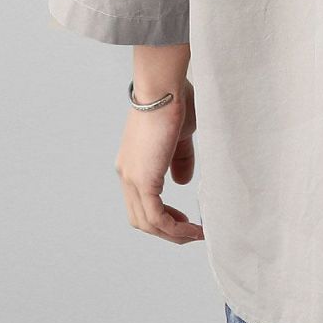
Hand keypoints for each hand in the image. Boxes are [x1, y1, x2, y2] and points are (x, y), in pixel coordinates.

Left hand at [115, 79, 203, 243]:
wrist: (163, 87)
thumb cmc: (174, 100)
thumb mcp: (180, 136)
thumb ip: (180, 159)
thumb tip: (183, 182)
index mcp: (132, 163)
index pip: (141, 201)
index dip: (162, 214)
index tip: (183, 218)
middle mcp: (126, 174)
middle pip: (141, 217)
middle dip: (167, 230)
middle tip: (190, 232)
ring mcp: (131, 178)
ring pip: (147, 222)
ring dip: (173, 233)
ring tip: (195, 235)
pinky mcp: (143, 180)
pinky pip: (156, 217)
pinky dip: (174, 228)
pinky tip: (192, 229)